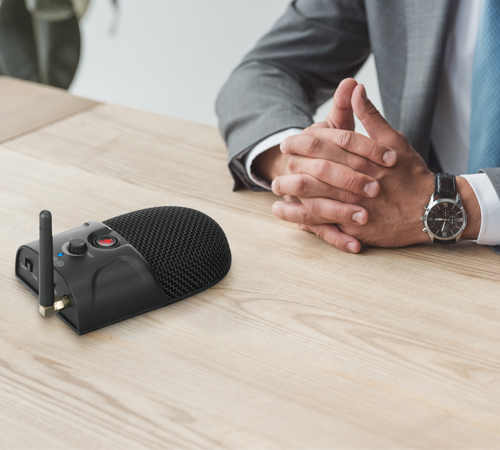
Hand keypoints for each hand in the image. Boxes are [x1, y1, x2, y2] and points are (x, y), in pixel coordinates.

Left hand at [272, 84, 480, 248]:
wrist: (431, 209)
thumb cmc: (411, 174)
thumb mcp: (393, 140)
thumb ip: (370, 116)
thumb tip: (354, 87)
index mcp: (360, 159)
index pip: (323, 147)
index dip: (301, 144)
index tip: (287, 143)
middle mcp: (353, 183)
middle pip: (313, 175)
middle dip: (291, 171)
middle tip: (277, 169)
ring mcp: (352, 208)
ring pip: (313, 202)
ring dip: (291, 197)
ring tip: (276, 192)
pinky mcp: (354, 228)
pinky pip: (324, 226)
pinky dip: (304, 222)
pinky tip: (290, 219)